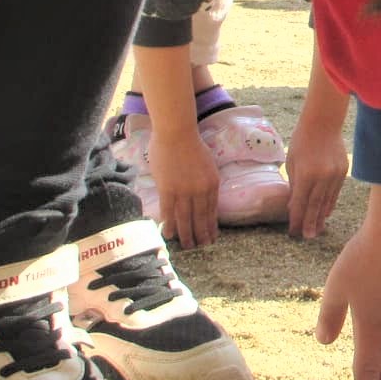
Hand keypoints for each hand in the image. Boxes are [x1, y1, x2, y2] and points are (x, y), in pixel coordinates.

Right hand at [148, 123, 221, 248]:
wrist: (176, 132)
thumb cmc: (190, 143)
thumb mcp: (207, 163)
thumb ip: (204, 180)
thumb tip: (199, 193)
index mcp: (212, 183)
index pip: (212, 209)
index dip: (211, 225)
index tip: (211, 236)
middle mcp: (201, 190)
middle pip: (200, 217)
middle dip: (200, 234)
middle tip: (200, 247)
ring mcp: (184, 191)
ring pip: (185, 218)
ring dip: (185, 233)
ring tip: (186, 246)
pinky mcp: (168, 189)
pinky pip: (168, 211)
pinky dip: (169, 223)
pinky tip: (169, 234)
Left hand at [286, 123, 348, 239]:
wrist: (323, 123)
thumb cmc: (302, 141)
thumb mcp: (292, 163)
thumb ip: (294, 186)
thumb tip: (294, 207)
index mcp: (306, 175)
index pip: (301, 203)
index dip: (297, 219)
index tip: (294, 231)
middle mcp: (322, 177)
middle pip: (316, 206)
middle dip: (311, 223)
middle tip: (308, 237)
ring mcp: (335, 175)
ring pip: (328, 201)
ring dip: (321, 216)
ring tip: (317, 229)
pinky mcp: (343, 172)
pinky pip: (335, 193)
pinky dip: (330, 204)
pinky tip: (326, 212)